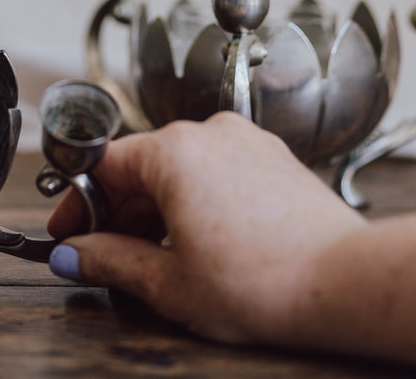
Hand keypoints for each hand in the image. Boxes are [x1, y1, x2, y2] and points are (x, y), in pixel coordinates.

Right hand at [46, 111, 366, 346]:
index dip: (80, 203)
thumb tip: (73, 256)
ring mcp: (247, 141)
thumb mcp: (169, 283)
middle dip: (118, 211)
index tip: (69, 234)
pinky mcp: (274, 159)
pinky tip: (198, 245)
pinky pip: (217, 171)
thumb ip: (110, 262)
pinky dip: (196, 201)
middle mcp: (211, 132)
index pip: (105, 164)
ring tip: (154, 261)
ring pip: (181, 168)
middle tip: (104, 257)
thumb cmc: (265, 282)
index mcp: (175, 151)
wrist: (346, 283)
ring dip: (157, 209)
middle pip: (143, 164)